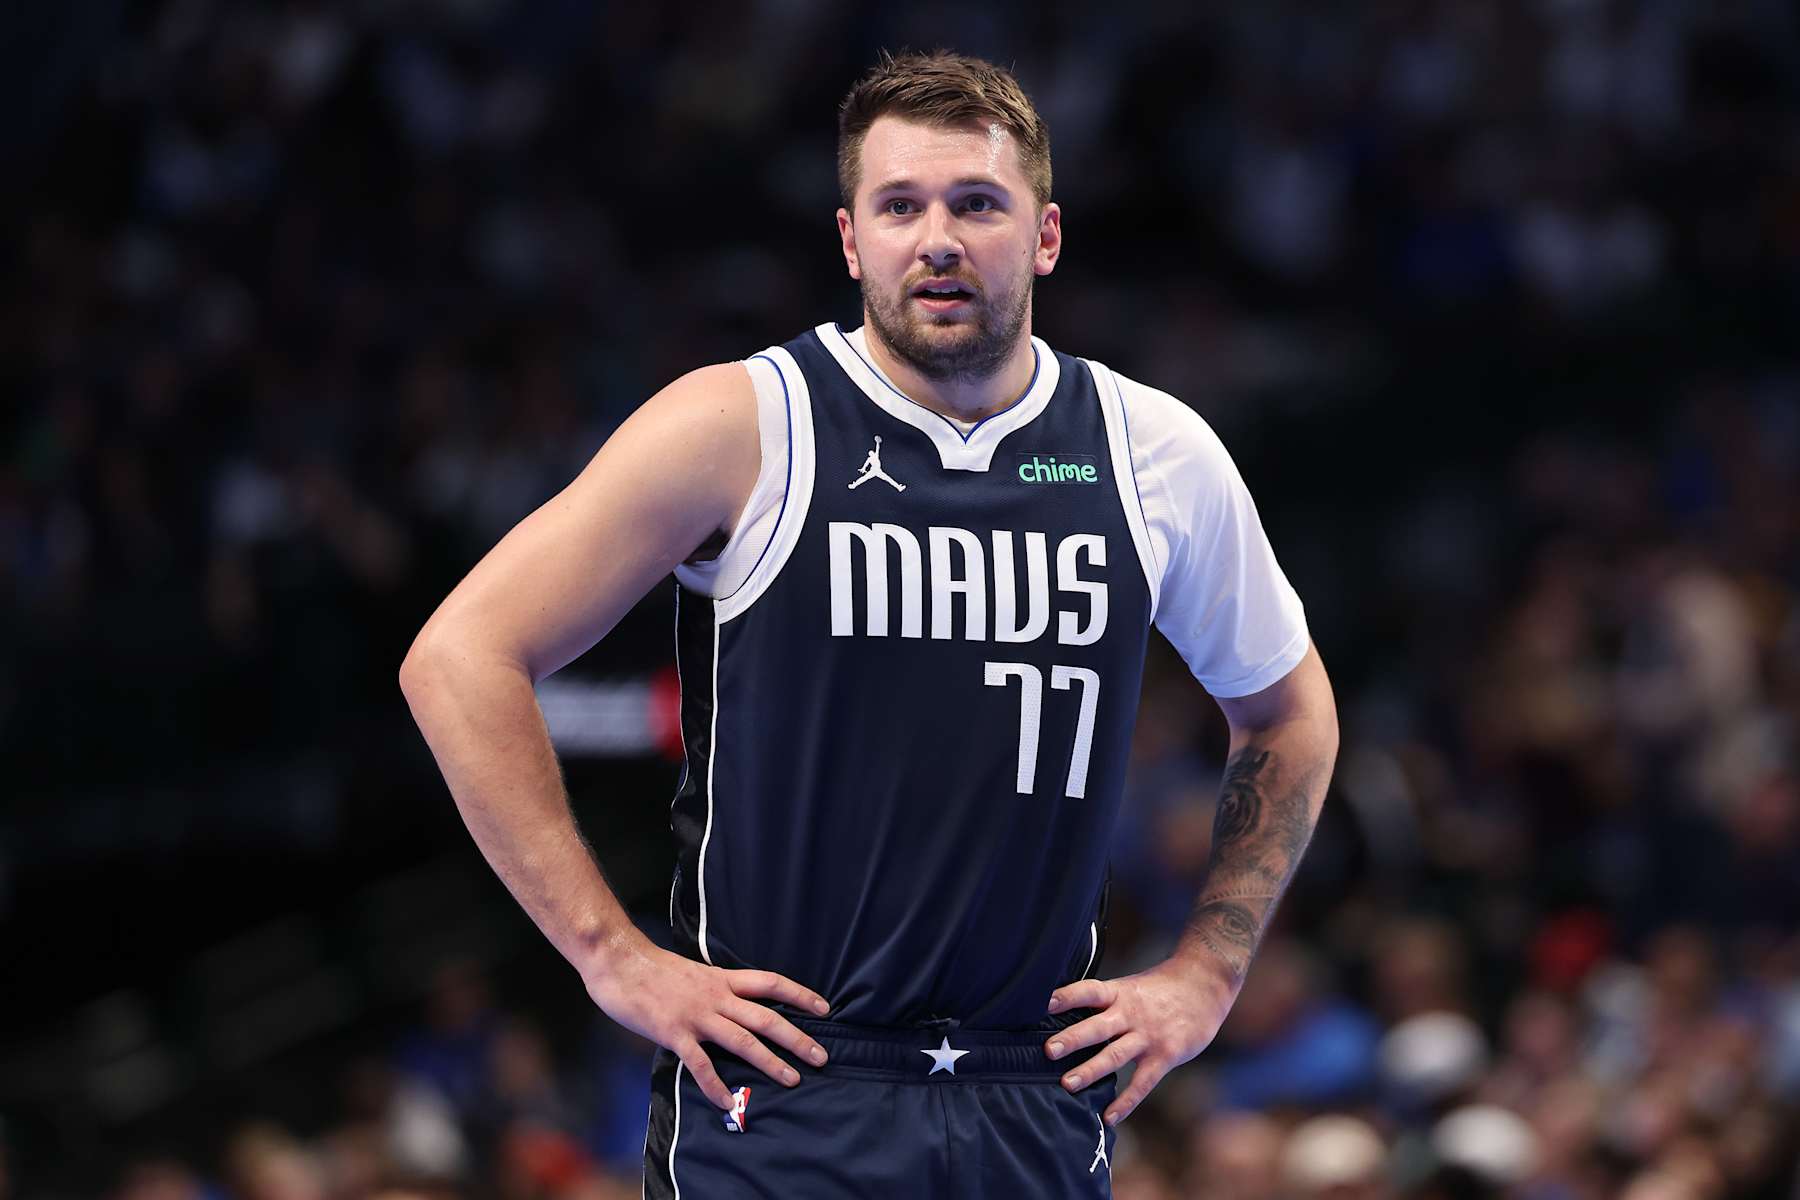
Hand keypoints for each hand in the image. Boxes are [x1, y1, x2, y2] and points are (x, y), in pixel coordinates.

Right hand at [584, 937, 831, 1109]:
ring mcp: (696, 1015)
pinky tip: (728, 1102)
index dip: (799, 995)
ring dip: (769, 1062)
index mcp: (721, 979)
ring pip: (742, 1040)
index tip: (824, 1008)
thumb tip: (731, 1005)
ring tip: (792, 1080)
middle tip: (821, 1056)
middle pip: (766, 1017)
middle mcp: (716, 996)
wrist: (618, 960)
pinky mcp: (674, 1033)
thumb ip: (714, 989)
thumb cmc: (652, 967)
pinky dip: (715, 1085)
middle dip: (796, 1038)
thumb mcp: (694, 972)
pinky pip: (700, 1064)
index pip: (770, 983)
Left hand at [1044, 956, 1236, 1125]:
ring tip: (1067, 1084)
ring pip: (1116, 1055)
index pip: (1090, 991)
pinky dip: (1126, 1101)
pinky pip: (1142, 1082)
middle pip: (1098, 1026)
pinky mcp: (1165, 1055)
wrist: (1206, 985)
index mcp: (1120, 993)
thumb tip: (1067, 1014)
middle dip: (1073, 1039)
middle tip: (1047, 1050)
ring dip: (1091, 1070)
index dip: (1067, 996)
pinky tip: (1108, 1117)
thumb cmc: (1162, 987)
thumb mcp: (1131, 986)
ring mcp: (1148, 1036)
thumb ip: (1106, 1002)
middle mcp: (1131, 1013)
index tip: (1044, 1002)